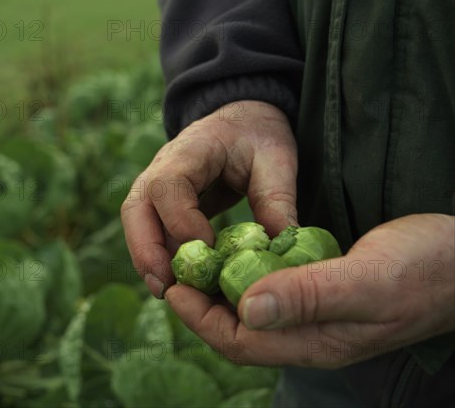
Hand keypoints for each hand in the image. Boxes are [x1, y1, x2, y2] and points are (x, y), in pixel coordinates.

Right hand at [121, 101, 297, 297]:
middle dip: (145, 249)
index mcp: (190, 149)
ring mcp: (158, 185)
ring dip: (148, 258)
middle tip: (164, 288)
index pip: (168, 185)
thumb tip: (282, 251)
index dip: (181, 221)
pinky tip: (179, 281)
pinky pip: (151, 229)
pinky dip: (160, 255)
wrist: (241, 119)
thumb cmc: (257, 134)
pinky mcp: (164, 202)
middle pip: (136, 208)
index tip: (209, 250)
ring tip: (168, 293)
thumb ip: (278, 200)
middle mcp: (163, 166)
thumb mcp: (275, 159)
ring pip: (137, 222)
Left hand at [165, 213, 454, 367]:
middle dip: (204, 307)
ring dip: (223, 290)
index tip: (173, 290)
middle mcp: (312, 333)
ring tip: (198, 262)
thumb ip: (309, 296)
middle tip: (176, 273)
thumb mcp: (367, 280)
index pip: (242, 343)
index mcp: (317, 340)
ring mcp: (319, 312)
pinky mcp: (326, 290)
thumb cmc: (423, 269)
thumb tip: (246, 310)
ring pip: (256, 310)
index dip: (202, 320)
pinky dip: (250, 274)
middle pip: (242, 330)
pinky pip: (275, 290)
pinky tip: (240, 253)